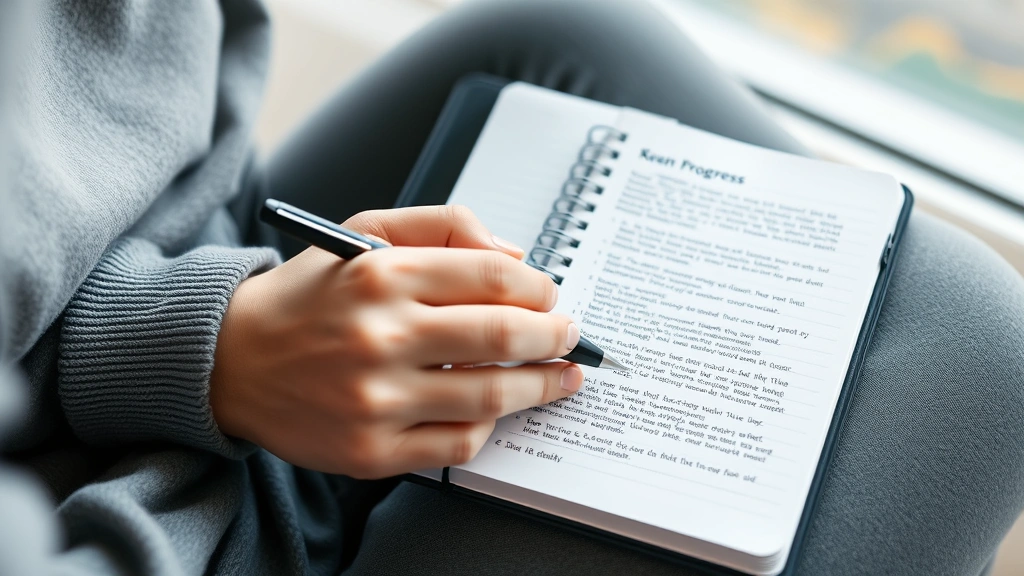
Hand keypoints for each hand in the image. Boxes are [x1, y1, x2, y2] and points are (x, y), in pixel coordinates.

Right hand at [210, 206, 583, 477]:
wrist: (232, 361)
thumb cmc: (308, 296)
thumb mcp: (364, 233)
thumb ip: (442, 226)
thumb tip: (514, 257)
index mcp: (380, 275)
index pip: (491, 275)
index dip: (538, 287)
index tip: (551, 295)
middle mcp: (379, 336)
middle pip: (502, 334)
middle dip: (554, 335)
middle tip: (570, 335)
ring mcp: (375, 399)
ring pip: (489, 394)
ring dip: (540, 386)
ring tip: (560, 377)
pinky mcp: (369, 450)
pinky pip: (456, 444)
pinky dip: (488, 427)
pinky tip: (496, 410)